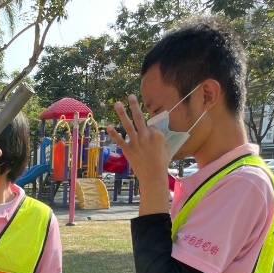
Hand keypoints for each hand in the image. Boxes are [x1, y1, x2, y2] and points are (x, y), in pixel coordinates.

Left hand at [106, 95, 170, 214]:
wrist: (153, 176)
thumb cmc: (161, 163)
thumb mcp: (165, 147)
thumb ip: (158, 138)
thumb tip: (154, 131)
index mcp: (157, 134)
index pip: (150, 125)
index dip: (149, 130)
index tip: (148, 138)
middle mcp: (146, 136)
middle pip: (140, 118)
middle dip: (135, 106)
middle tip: (130, 95)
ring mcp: (136, 142)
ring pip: (128, 125)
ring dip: (122, 114)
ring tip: (117, 104)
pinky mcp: (128, 150)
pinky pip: (120, 140)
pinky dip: (114, 134)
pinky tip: (108, 127)